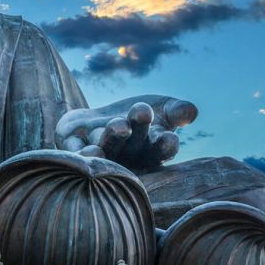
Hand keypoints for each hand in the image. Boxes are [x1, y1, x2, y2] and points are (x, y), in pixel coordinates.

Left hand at [55, 95, 197, 170]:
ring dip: (113, 137)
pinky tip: (89, 150)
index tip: (170, 137)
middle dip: (138, 127)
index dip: (166, 145)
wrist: (98, 119)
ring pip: (107, 147)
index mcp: (151, 149)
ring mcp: (101, 152)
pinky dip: (83, 153)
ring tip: (119, 126)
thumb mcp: (161, 108)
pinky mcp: (74, 147)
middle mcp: (126, 156)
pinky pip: (78, 153)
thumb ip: (177, 110)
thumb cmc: (137, 116)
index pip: (162, 149)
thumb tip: (190, 112)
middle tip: (141, 111)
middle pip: (133, 144)